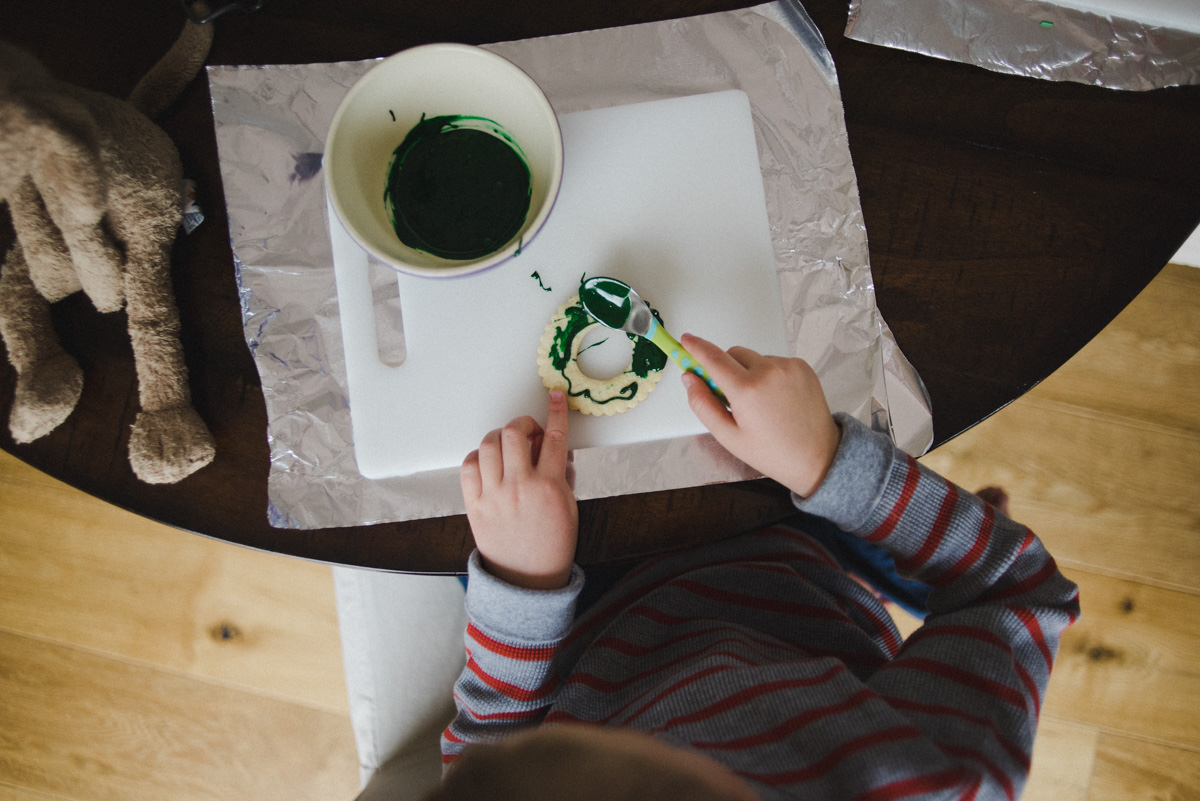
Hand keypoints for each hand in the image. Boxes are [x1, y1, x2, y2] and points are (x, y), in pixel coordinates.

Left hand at [461, 389, 577, 589]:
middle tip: (529, 432)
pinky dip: (478, 457)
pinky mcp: (474, 505)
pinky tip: (488, 463)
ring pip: (488, 445)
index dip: (556, 412)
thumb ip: (564, 475)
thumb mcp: (569, 508)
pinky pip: (468, 467)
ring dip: (499, 437)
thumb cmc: (551, 546)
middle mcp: (519, 486)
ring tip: (507, 446)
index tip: (556, 397)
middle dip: (523, 424)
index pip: (554, 437)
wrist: (526, 580)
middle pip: (514, 433)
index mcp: (549, 487)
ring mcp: (494, 495)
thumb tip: (557, 451)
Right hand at [681, 334, 840, 497]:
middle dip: (726, 368)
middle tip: (731, 395)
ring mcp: (788, 367)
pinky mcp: (802, 366)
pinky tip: (776, 398)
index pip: (713, 358)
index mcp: (747, 390)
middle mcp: (769, 371)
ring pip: (754, 358)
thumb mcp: (729, 436)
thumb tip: (689, 379)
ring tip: (761, 403)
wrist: (816, 456)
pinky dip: (769, 374)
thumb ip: (703, 404)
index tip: (685, 340)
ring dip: (749, 372)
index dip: (696, 347)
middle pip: (733, 353)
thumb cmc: (772, 452)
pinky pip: (774, 362)